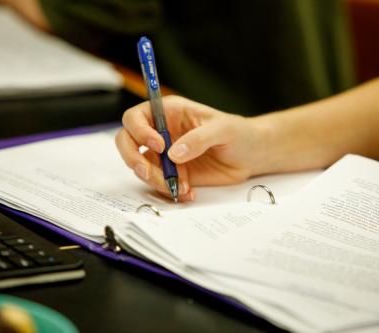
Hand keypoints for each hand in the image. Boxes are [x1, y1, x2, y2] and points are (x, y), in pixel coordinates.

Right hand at [116, 95, 264, 200]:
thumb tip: (173, 154)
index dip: (139, 131)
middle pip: (127, 142)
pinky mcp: (173, 174)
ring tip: (180, 186)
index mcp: (168, 113)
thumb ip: (198, 139)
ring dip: (155, 180)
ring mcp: (165, 155)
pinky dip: (168, 191)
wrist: (251, 155)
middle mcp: (161, 132)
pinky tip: (188, 192)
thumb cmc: (239, 133)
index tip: (159, 145)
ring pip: (141, 167)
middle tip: (148, 172)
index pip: (136, 117)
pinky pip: (159, 184)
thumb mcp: (223, 129)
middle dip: (132, 159)